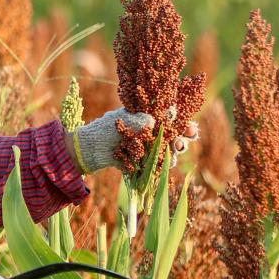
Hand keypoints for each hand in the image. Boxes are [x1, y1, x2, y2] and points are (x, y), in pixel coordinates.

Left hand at [70, 107, 198, 172]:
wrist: (88, 151)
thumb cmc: (104, 130)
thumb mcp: (125, 121)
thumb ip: (145, 119)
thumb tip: (169, 113)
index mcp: (146, 117)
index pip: (170, 118)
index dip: (182, 123)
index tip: (190, 128)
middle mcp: (148, 132)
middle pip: (173, 136)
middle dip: (182, 139)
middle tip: (183, 142)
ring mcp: (145, 148)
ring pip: (167, 152)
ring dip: (173, 153)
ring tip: (173, 154)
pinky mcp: (141, 163)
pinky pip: (155, 166)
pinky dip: (160, 166)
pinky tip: (162, 166)